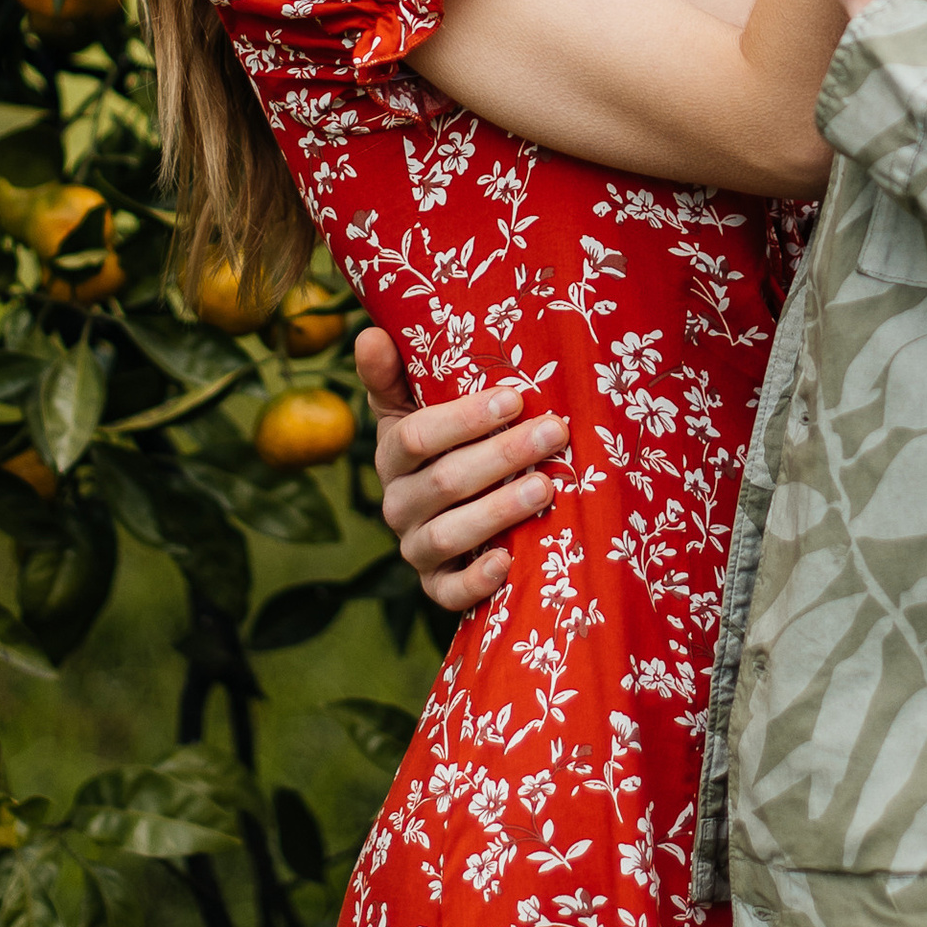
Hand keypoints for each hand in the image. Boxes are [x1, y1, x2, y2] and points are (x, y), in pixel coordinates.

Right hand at [359, 325, 565, 615]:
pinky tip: (509, 561)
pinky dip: (477, 579)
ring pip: (450, 534)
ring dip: (499, 510)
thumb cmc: (445, 444)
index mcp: (392, 454)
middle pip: (444, 482)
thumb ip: (394, 373)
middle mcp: (397, 504)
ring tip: (546, 488)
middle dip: (503, 455)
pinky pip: (449, 592)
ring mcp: (416, 548)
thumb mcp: (415, 405)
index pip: (418, 436)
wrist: (450, 512)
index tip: (515, 398)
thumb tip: (372, 334)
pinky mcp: (437, 586)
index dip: (465, 418)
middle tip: (554, 433)